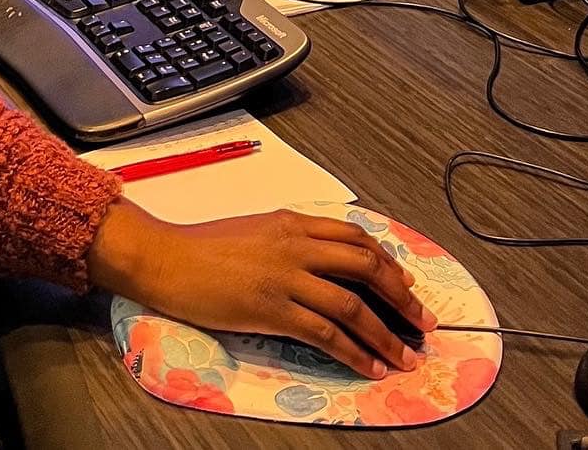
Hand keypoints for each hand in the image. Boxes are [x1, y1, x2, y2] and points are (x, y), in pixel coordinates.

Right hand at [88, 202, 434, 379]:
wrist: (166, 258)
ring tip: (405, 354)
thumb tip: (319, 259)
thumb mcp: (254, 229)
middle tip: (420, 319)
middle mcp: (295, 244)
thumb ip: (288, 239)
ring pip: (352, 303)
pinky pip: (326, 333)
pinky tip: (370, 366)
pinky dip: (355, 352)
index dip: (386, 261)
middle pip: (364, 264)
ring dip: (386, 332)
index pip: (354, 236)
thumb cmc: (202, 246)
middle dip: (400, 294)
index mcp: (291, 222)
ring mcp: (286, 277)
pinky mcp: (272, 309)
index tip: (404, 282)